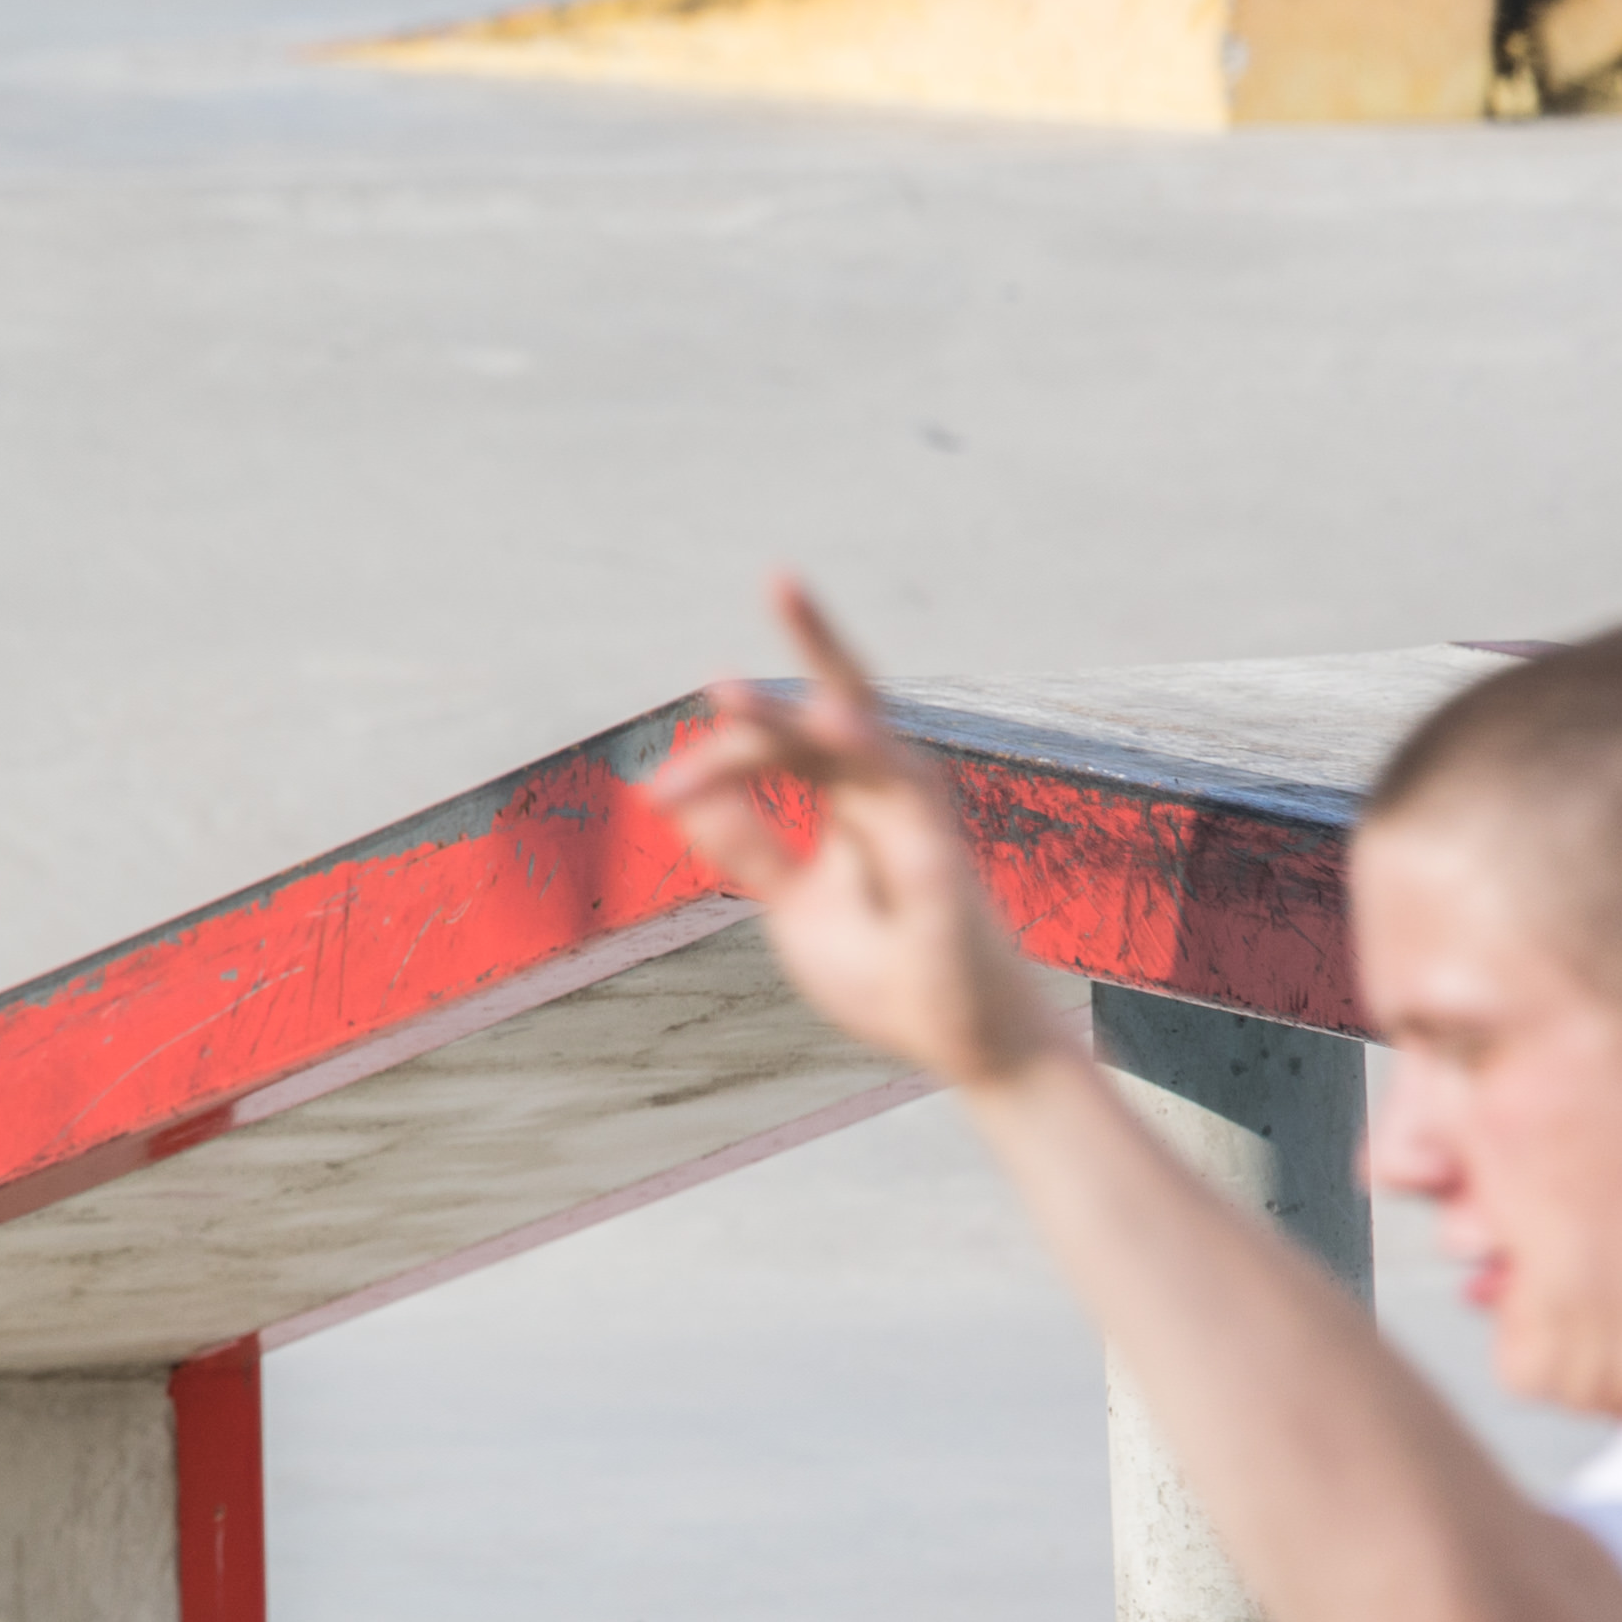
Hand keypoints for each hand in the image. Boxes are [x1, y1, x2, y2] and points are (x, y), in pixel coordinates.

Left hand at [637, 581, 1082, 1093]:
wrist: (963, 1048)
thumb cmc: (891, 973)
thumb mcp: (796, 904)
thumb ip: (750, 847)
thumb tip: (681, 794)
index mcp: (855, 800)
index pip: (788, 740)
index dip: (718, 759)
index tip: (658, 793)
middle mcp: (891, 794)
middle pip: (849, 701)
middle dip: (816, 636)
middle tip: (780, 573)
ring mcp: (919, 821)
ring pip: (863, 738)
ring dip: (795, 712)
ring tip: (723, 687)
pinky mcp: (939, 860)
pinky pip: (904, 795)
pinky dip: (866, 756)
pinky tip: (834, 723)